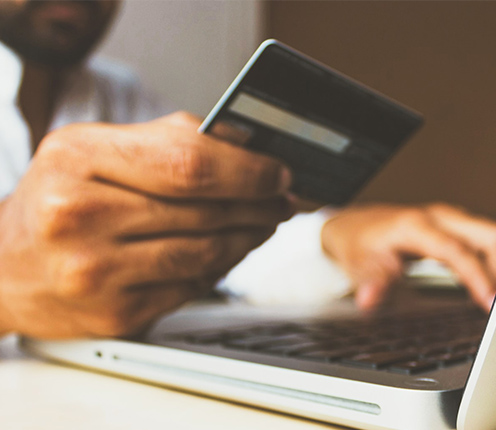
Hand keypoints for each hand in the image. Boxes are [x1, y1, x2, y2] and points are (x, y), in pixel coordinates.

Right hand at [0, 112, 293, 337]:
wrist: (1, 267)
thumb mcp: (93, 149)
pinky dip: (220, 267)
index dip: (248, 170)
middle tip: (282, 199)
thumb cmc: (56, 199)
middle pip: (205, 211)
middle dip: (259, 204)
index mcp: (78, 158)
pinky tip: (228, 251)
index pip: (189, 163)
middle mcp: (81, 217)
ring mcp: (96, 273)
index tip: (278, 172)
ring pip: (206, 254)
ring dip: (248, 237)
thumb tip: (245, 147)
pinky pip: (191, 287)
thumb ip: (168, 141)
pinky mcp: (114, 314)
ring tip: (262, 223)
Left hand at [321, 203, 495, 310]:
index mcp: (416, 225)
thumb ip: (371, 281)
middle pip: (489, 235)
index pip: (457, 250)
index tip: (491, 302)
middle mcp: (439, 217)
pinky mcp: (457, 226)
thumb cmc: (359, 244)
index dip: (477, 276)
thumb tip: (370, 299)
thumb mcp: (358, 264)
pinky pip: (489, 238)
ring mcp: (451, 218)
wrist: (355, 225)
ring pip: (495, 233)